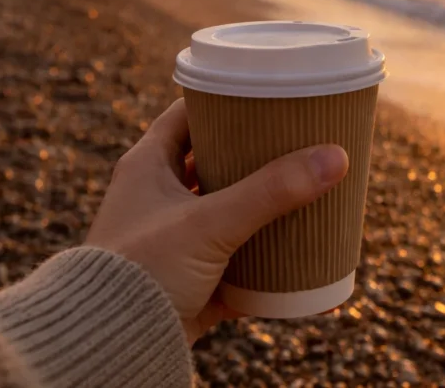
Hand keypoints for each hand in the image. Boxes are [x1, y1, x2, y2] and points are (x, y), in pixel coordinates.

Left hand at [85, 99, 348, 343]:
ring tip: (308, 193)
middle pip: (216, 162)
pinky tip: (303, 256)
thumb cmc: (140, 272)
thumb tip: (335, 156)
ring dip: (266, 207)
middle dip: (258, 156)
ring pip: (230, 213)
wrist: (108, 349)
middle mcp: (158, 199)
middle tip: (300, 143)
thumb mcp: (209, 223)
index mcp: (147, 167)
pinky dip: (269, 261)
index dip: (225, 101)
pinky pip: (239, 264)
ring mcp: (176, 242)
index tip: (267, 95)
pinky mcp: (192, 282)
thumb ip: (272, 190)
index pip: (188, 114)